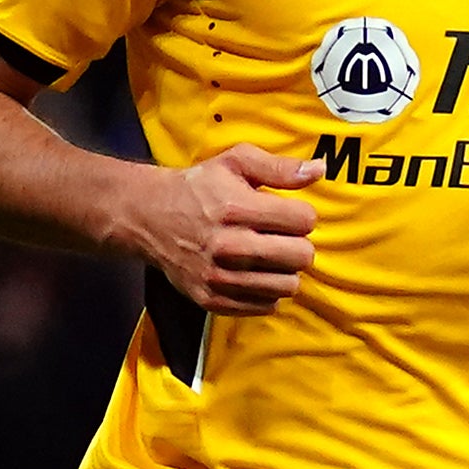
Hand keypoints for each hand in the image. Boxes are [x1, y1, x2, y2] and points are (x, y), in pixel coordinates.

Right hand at [124, 147, 318, 314]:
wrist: (149, 217)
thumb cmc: (199, 187)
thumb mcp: (236, 162)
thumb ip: (279, 168)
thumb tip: (320, 169)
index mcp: (236, 208)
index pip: (305, 220)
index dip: (302, 214)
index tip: (287, 213)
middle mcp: (228, 246)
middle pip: (302, 256)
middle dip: (298, 244)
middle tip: (281, 237)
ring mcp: (219, 277)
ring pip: (288, 285)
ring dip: (285, 270)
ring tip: (268, 256)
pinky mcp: (212, 299)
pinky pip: (266, 306)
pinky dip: (266, 291)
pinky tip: (253, 273)